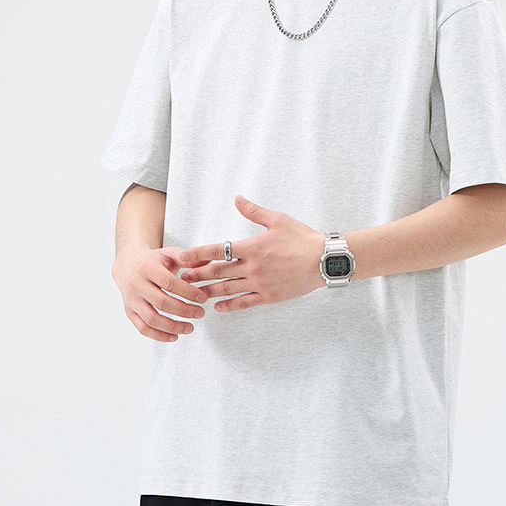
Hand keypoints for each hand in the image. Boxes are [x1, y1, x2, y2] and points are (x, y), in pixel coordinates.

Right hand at [112, 245, 209, 341]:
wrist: (127, 265)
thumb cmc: (153, 260)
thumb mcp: (168, 253)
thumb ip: (188, 258)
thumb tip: (209, 261)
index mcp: (147, 268)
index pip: (168, 282)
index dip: (187, 292)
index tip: (203, 298)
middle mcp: (137, 285)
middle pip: (161, 302)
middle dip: (183, 310)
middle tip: (200, 313)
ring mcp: (131, 300)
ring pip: (151, 319)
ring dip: (173, 327)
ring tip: (190, 328)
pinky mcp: (129, 312)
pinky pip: (142, 328)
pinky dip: (159, 336)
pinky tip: (174, 336)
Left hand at [179, 195, 325, 311]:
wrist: (323, 260)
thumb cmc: (302, 238)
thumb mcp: (277, 219)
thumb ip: (253, 211)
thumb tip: (237, 198)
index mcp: (252, 247)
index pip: (218, 250)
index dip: (198, 254)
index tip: (182, 257)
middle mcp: (253, 267)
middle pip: (218, 272)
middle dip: (198, 275)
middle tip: (181, 278)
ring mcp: (260, 284)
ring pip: (228, 289)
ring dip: (208, 292)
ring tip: (193, 294)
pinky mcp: (269, 296)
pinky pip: (244, 303)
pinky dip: (229, 305)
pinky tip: (218, 307)